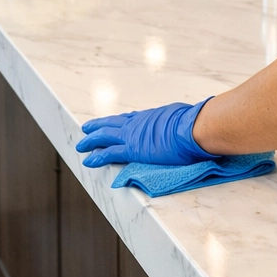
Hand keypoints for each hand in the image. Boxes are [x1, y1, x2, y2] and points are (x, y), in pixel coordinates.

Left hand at [76, 99, 216, 167]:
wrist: (193, 128)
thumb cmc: (196, 123)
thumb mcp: (184, 118)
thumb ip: (180, 123)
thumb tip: (187, 124)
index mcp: (151, 116)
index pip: (130, 119)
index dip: (118, 121)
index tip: (110, 122)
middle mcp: (139, 123)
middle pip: (113, 124)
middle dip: (99, 127)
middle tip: (87, 128)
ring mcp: (134, 136)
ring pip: (105, 136)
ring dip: (91, 141)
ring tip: (81, 144)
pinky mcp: (133, 150)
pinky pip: (109, 153)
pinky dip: (97, 156)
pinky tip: (88, 160)